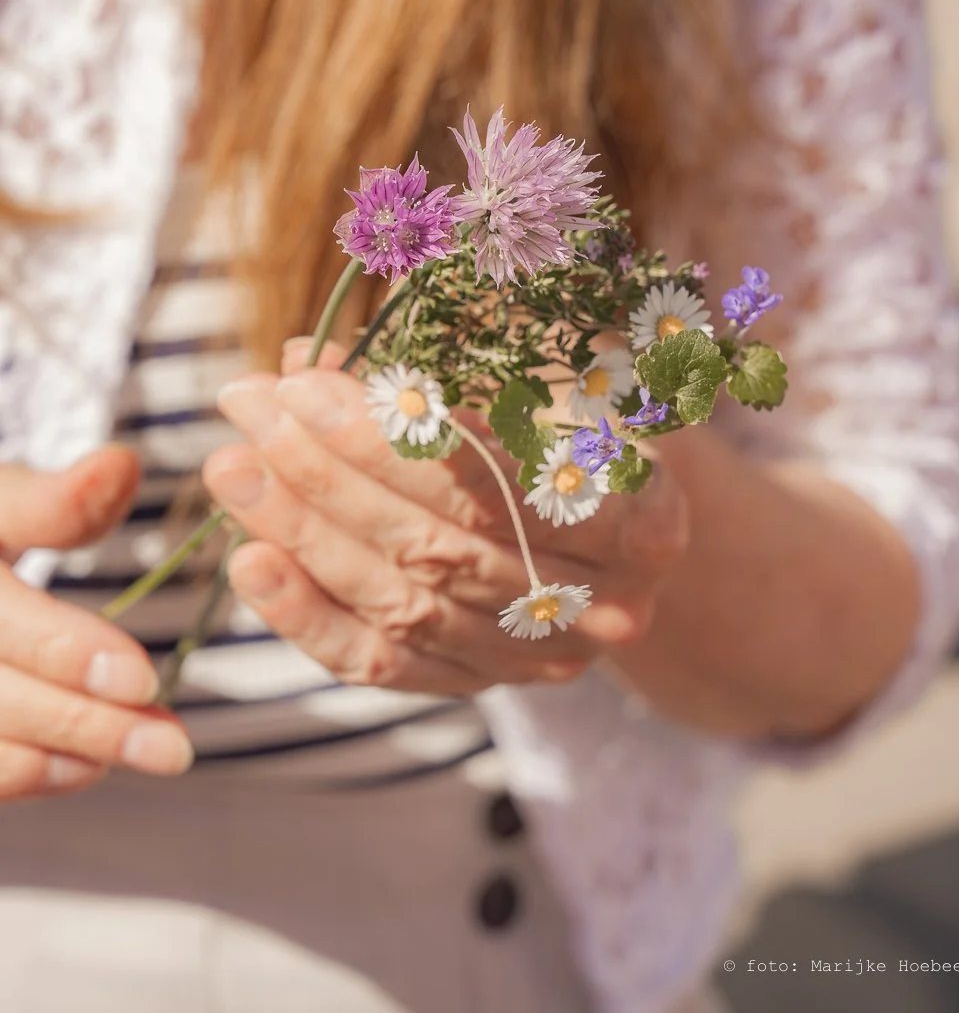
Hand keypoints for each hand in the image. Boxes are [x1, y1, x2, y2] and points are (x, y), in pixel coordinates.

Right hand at [0, 448, 193, 798]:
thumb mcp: (2, 500)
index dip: (73, 653)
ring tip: (148, 747)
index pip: (11, 622)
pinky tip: (89, 763)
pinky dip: (35, 774)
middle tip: (172, 745)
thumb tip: (120, 465)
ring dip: (72, 755)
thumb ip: (61, 498)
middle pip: (3, 698)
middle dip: (91, 724)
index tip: (146, 678)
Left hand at [204, 343, 688, 695]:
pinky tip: (248, 558)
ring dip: (302, 531)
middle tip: (252, 405)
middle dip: (328, 470)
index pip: (503, 484)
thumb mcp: (541, 375)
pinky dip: (307, 613)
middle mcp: (603, 608)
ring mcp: (535, 658)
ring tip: (231, 465)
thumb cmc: (580, 423)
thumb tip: (310, 355)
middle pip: (440, 544)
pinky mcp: (475, 685)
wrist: (613, 521)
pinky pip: (381, 663)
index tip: (310, 379)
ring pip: (402, 603)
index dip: (397, 435)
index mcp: (645, 520)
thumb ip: (443, 363)